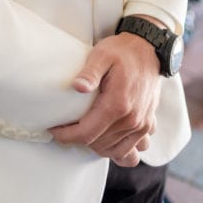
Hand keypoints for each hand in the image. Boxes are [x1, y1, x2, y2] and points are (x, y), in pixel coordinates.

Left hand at [49, 29, 161, 165]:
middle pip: (99, 145)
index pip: (87, 133)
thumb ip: (89, 72)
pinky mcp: (147, 126)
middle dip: (79, 139)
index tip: (55, 130)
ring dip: (98, 147)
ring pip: (115, 152)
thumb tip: (76, 86)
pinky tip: (108, 138)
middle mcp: (132, 120)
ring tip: (85, 133)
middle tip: (67, 127)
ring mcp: (142, 126)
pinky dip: (118, 150)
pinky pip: (132, 152)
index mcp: (117, 104)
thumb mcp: (102, 55)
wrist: (148, 50)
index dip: (67, 136)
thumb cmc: (123, 52)